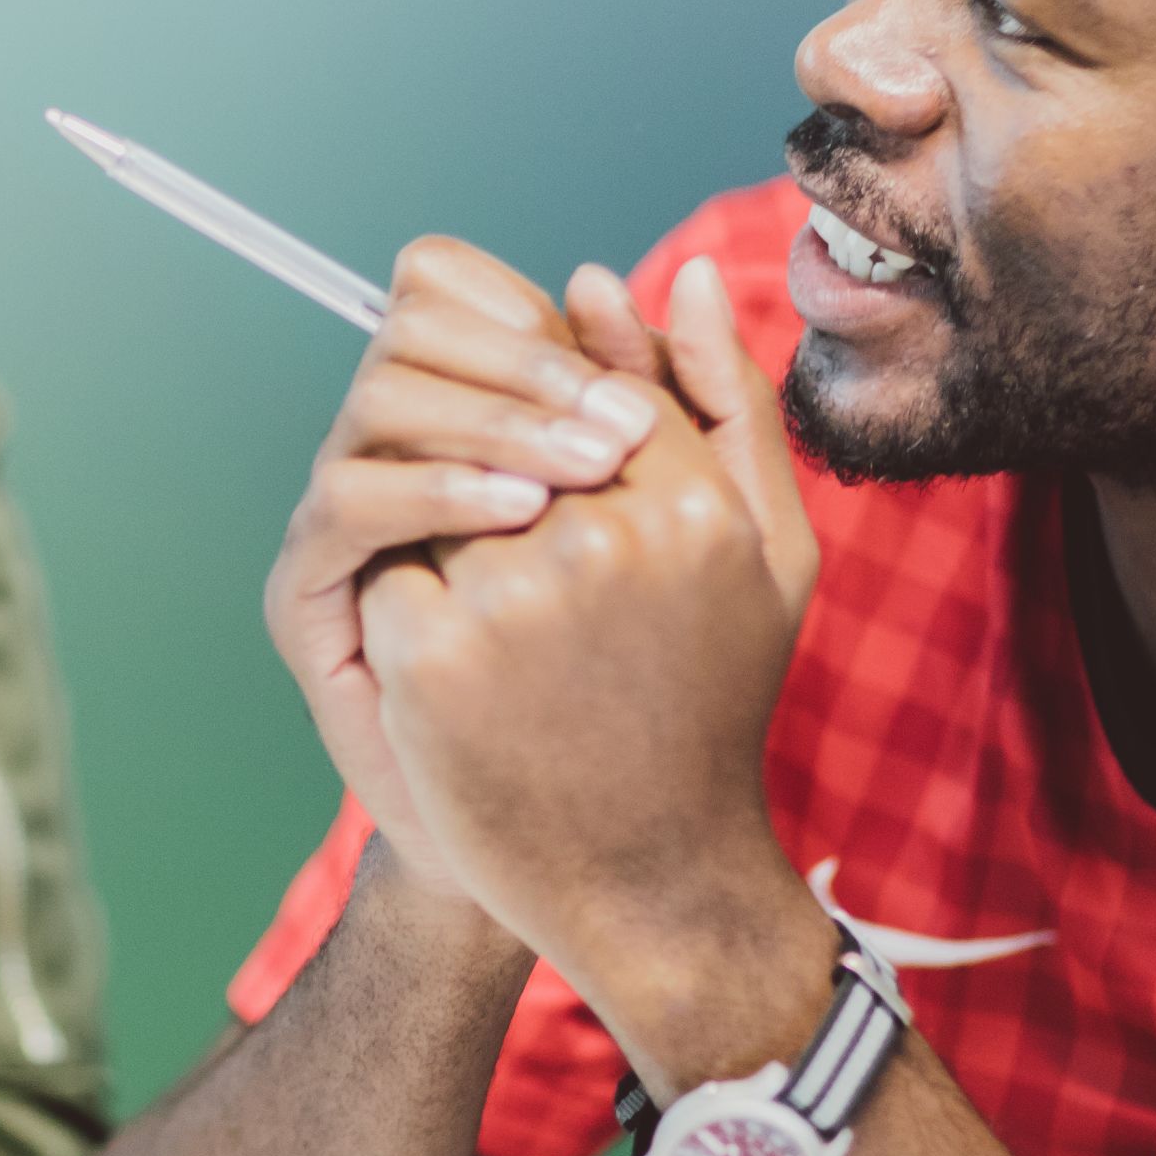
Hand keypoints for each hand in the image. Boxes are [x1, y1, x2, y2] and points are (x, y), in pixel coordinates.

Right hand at [265, 239, 685, 899]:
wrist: (590, 848)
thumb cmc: (659, 689)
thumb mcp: (723, 535)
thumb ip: (711, 405)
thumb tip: (687, 276)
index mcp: (475, 417)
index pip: (452, 290)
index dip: (520, 302)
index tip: (614, 348)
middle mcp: (399, 451)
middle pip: (413, 327)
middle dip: (521, 362)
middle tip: (617, 428)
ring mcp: (351, 519)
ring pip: (381, 396)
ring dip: (486, 418)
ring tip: (579, 476)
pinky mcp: (317, 593)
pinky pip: (347, 501)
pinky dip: (431, 488)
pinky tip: (515, 516)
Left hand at [356, 254, 827, 1088]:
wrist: (652, 885)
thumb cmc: (708, 710)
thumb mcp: (766, 558)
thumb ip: (723, 404)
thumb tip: (675, 269)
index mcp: (695, 505)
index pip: (584, 381)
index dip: (546, 415)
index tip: (540, 458)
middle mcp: (606, 535)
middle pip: (497, 428)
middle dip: (490, 470)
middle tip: (516, 558)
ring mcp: (512, 591)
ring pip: (433, 492)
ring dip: (448, 539)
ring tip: (504, 628)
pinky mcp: (431, 650)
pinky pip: (389, 568)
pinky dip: (408, 607)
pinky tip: (461, 681)